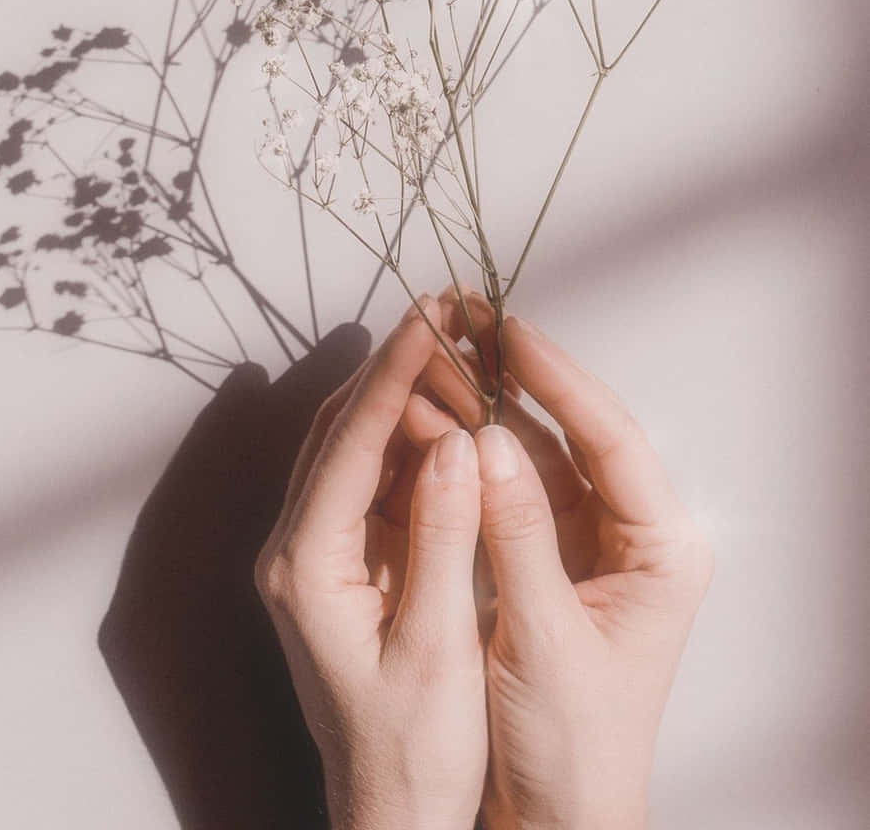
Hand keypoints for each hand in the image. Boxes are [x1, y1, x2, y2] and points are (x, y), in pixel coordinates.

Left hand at [254, 296, 486, 829]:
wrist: (389, 814)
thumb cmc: (413, 752)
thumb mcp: (438, 648)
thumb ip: (445, 539)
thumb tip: (458, 442)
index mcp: (306, 567)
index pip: (349, 443)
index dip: (394, 373)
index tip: (434, 315)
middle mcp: (294, 550)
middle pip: (339, 428)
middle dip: (393, 363)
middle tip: (449, 306)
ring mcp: (314, 554)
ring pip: (351, 444)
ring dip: (400, 392)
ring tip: (457, 340)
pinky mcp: (341, 563)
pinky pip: (369, 477)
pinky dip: (406, 436)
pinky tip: (450, 410)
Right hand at [407, 300, 713, 829]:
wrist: (556, 819)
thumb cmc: (572, 749)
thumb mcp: (543, 640)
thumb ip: (517, 536)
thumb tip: (485, 440)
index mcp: (663, 550)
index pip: (613, 441)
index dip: (560, 380)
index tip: (512, 332)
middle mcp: (634, 533)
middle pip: (576, 433)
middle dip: (520, 378)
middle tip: (469, 320)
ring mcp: (591, 542)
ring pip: (538, 452)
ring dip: (489, 407)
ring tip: (441, 354)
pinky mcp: (550, 556)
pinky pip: (513, 486)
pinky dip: (475, 453)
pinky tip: (436, 418)